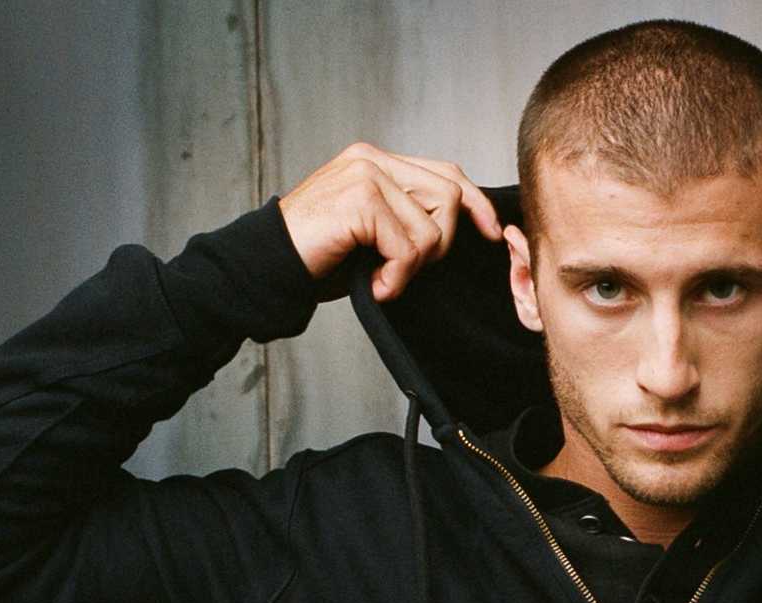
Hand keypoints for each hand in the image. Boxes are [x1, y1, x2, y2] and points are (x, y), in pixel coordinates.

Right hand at [279, 142, 501, 301]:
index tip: (492, 234)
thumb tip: (462, 225)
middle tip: (404, 270)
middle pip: (449, 198)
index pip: (447, 172)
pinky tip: (374, 284)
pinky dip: (396, 277)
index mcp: (377, 161)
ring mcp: (365, 175)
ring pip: (432, 228)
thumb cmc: (320, 256)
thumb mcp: (374, 231)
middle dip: (441, 245)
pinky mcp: (360, 199)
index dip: (477, 204)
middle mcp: (372, 159)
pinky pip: (409, 248)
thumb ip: (408, 217)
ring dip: (413, 266)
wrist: (269, 267)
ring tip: (382, 277)